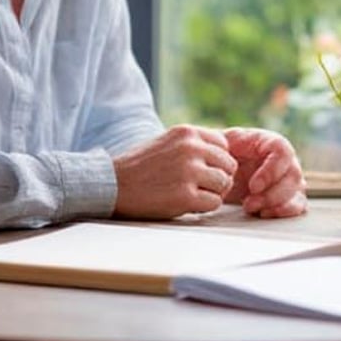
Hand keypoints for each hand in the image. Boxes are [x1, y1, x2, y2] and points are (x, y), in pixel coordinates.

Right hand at [112, 124, 237, 218]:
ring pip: (224, 184)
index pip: (225, 145)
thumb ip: (194, 143)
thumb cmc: (141, 166)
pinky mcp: (184, 196)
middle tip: (203, 186)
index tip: (205, 170)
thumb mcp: (169, 141)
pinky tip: (189, 204)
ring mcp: (189, 172)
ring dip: (214, 193)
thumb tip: (225, 152)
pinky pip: (214, 203)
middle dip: (220, 177)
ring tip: (195, 195)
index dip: (218, 160)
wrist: (112, 184)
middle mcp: (191, 149)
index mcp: (188, 133)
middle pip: (229, 164)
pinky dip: (206, 207)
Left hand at [223, 127, 307, 217]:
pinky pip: (298, 205)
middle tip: (249, 203)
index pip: (283, 152)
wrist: (225, 169)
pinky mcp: (289, 196)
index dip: (272, 170)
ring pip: (297, 191)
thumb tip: (222, 150)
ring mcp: (289, 178)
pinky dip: (284, 212)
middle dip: (271, 194)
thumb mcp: (223, 144)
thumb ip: (223, 143)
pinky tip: (264, 213)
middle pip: (293, 175)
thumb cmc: (225, 153)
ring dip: (276, 204)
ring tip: (251, 208)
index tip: (253, 186)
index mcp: (271, 142)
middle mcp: (285, 159)